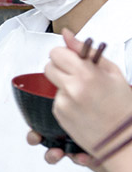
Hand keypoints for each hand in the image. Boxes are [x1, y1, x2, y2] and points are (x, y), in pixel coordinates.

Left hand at [45, 29, 131, 155]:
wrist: (123, 137)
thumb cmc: (123, 105)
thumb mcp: (112, 72)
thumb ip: (86, 51)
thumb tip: (67, 34)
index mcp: (86, 74)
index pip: (56, 53)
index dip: (65, 55)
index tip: (73, 60)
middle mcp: (72, 89)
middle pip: (48, 67)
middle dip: (60, 68)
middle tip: (77, 75)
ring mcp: (63, 103)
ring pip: (52, 84)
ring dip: (64, 86)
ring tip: (86, 95)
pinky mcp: (58, 115)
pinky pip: (56, 100)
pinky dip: (65, 101)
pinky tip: (82, 107)